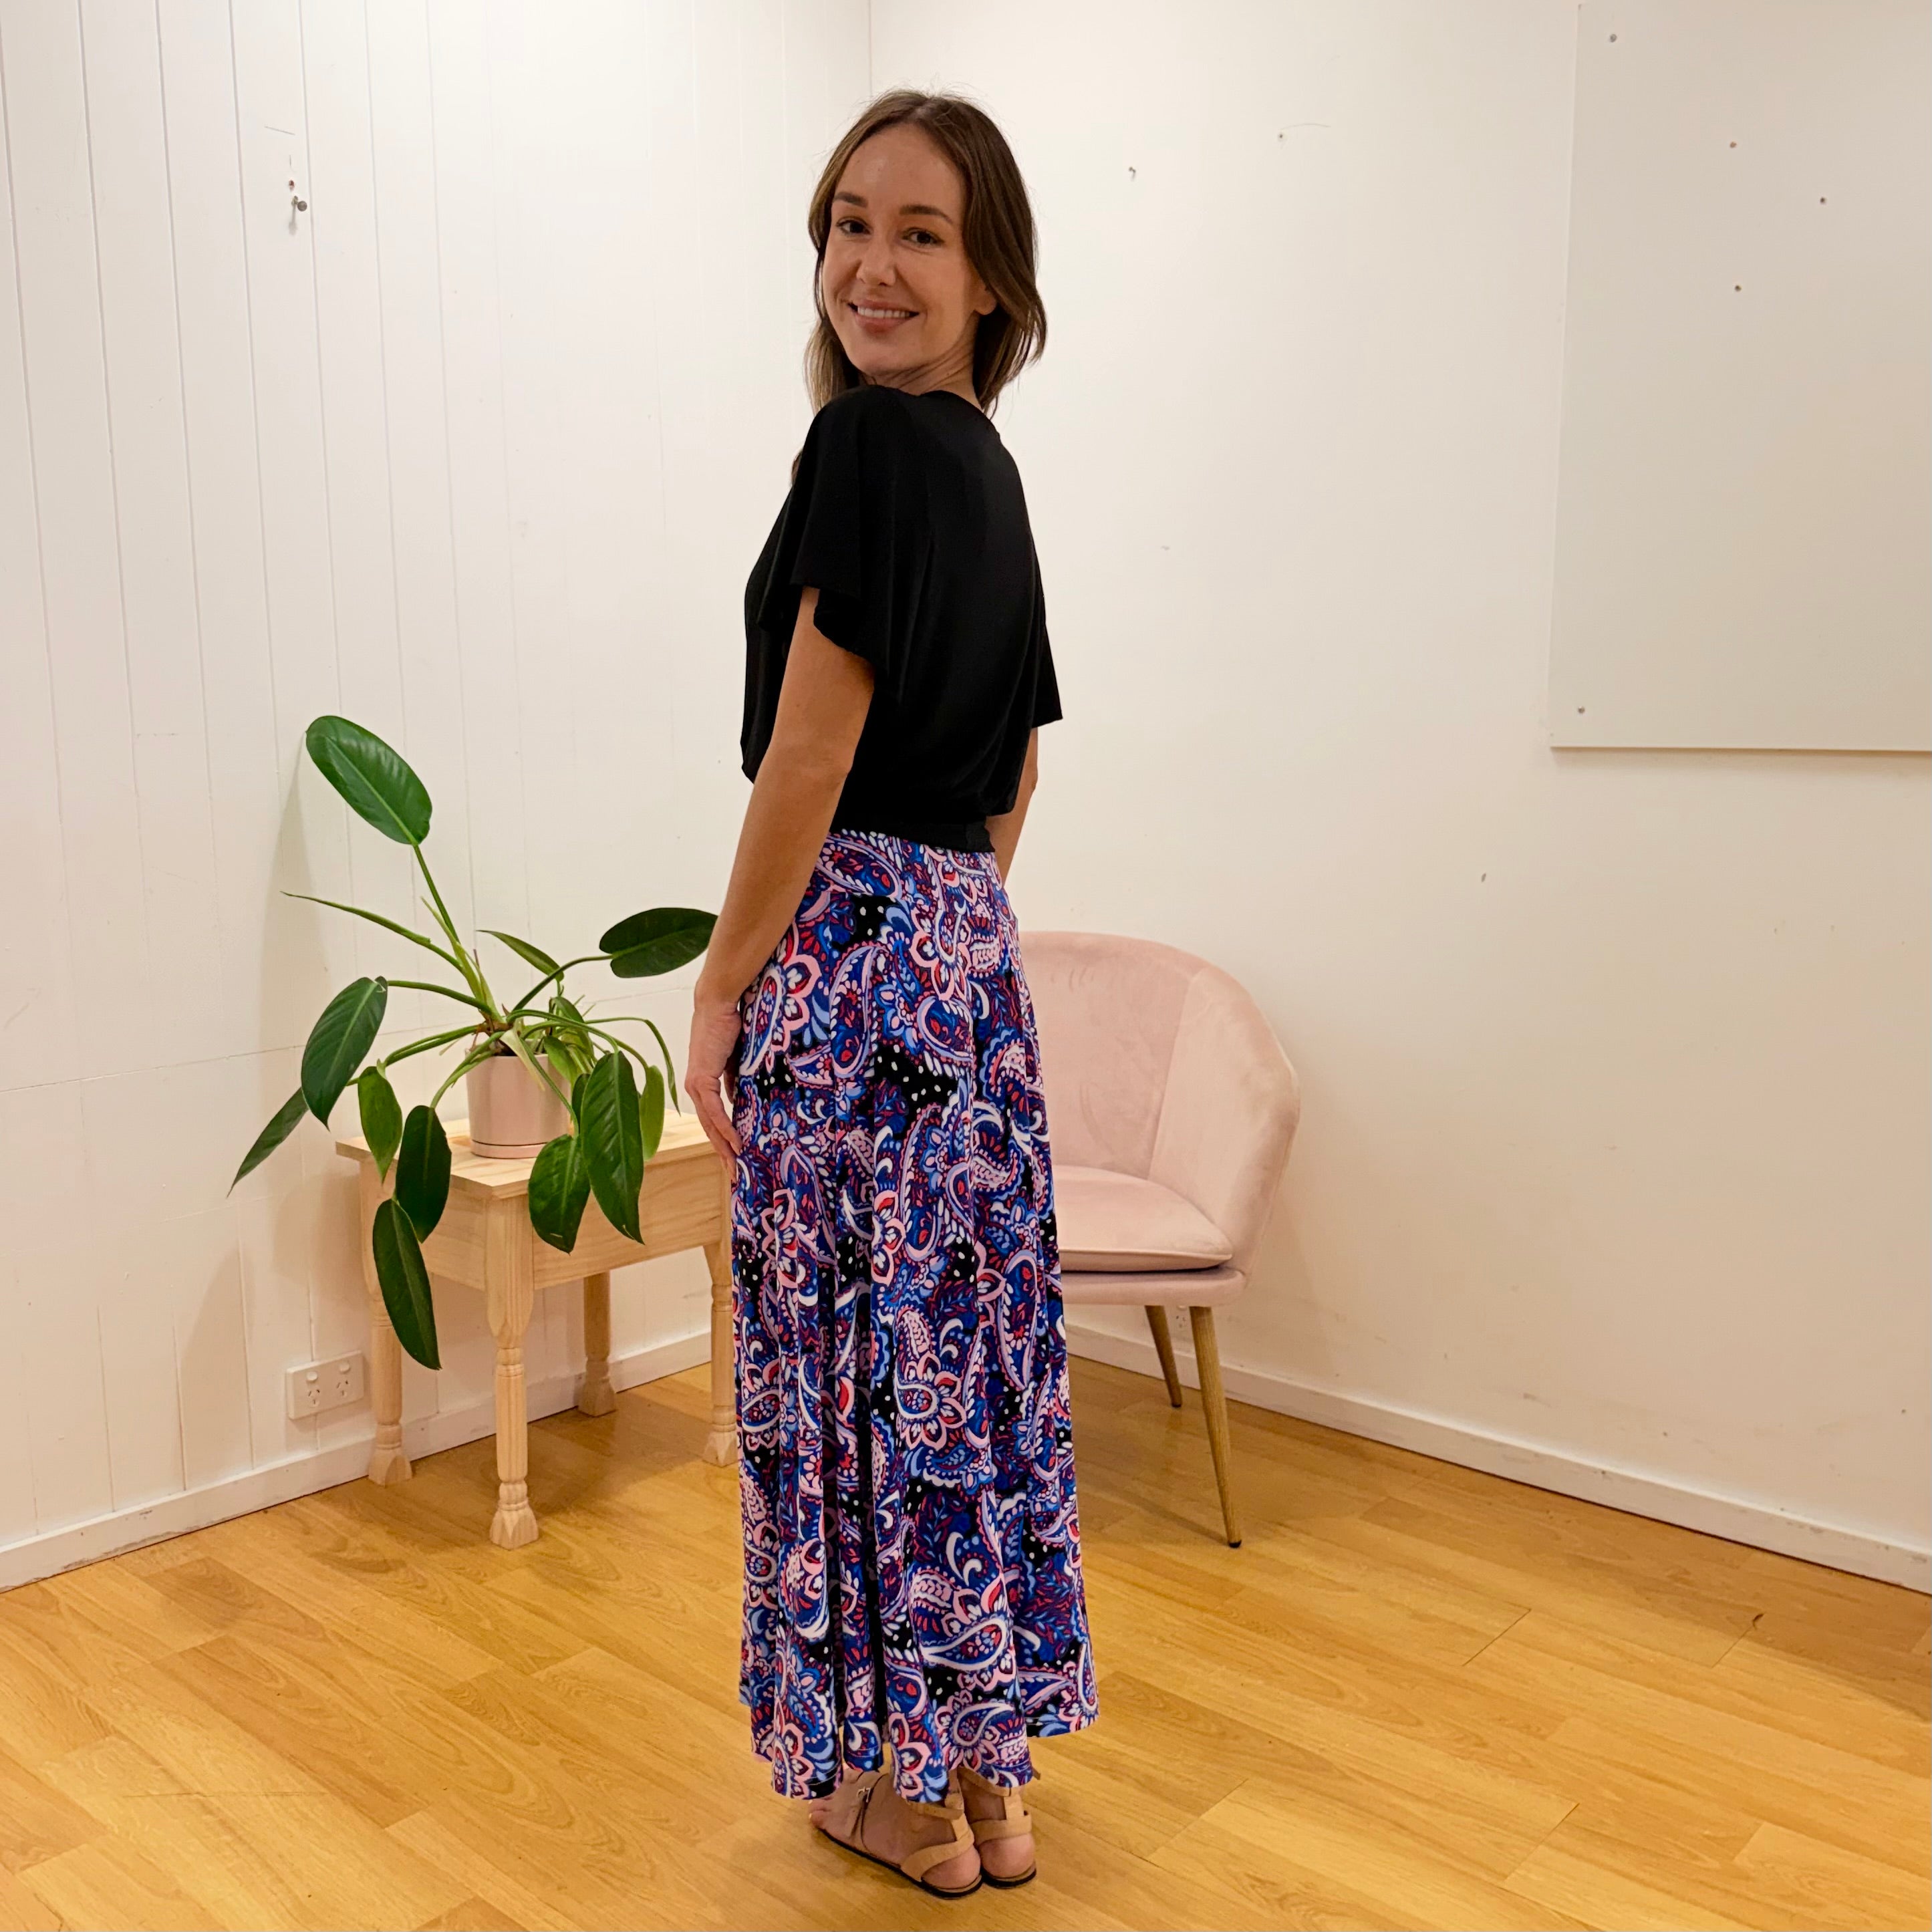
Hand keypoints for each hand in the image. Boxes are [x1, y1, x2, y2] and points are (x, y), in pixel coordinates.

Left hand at [686, 982, 745, 1171]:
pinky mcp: (701, 1080)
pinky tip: (736, 1143)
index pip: (712, 1117)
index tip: (736, 1154)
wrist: (718, 1003)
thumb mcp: (737, 1059)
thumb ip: (736, 1079)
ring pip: (709, 1124)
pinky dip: (726, 1129)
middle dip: (722, 1151)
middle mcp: (695, 1086)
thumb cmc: (730, 1023)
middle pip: (708, 1126)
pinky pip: (714, 1112)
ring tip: (736, 1165)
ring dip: (723, 1146)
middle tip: (734, 1172)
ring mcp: (696, 1084)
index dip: (723, 1137)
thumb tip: (742, 1099)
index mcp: (702, 1082)